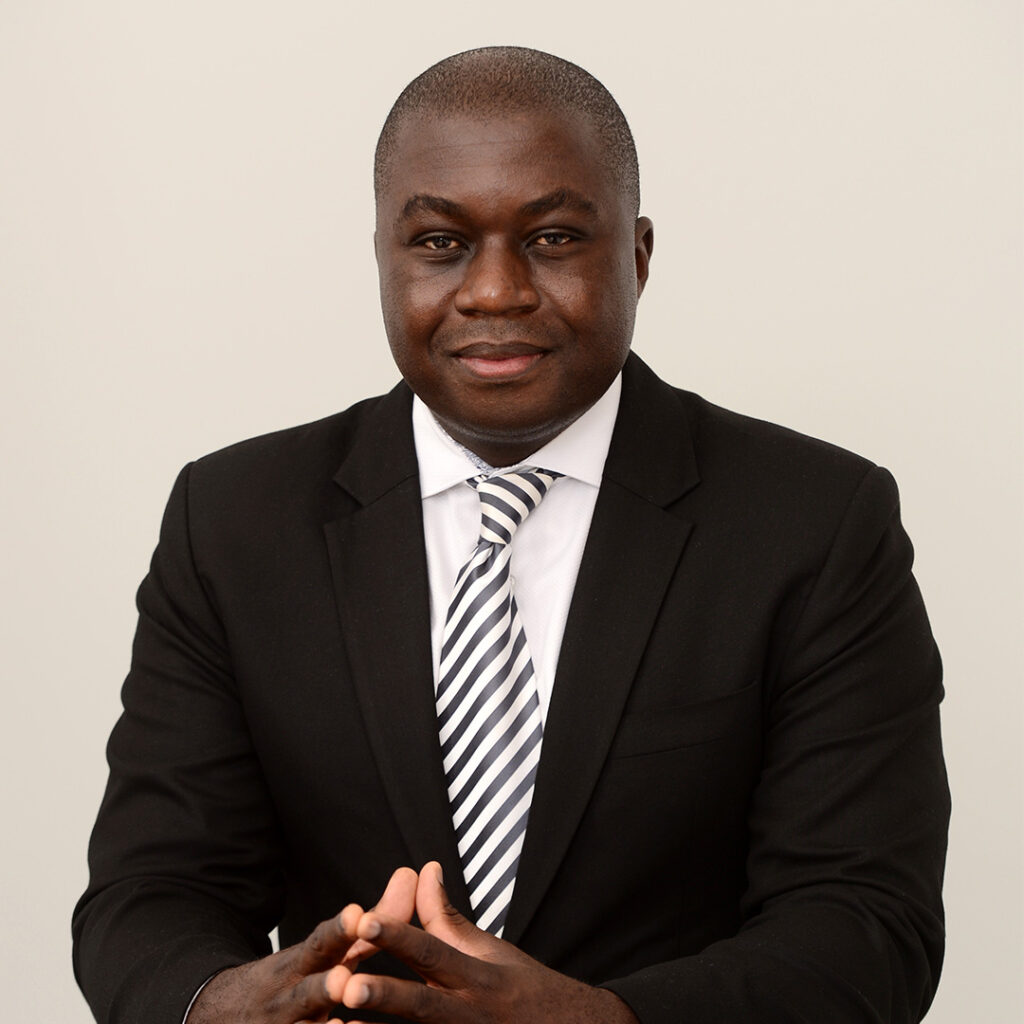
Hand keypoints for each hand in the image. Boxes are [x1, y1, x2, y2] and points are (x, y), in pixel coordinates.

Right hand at [186, 866, 416, 1023]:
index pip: (319, 944)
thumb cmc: (294, 978)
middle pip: (304, 993)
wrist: (222, 1014)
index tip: (357, 914)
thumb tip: (411, 874)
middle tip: (342, 980)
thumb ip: (373, 922)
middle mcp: (286, 999)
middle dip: (322, 988)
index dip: (337, 931)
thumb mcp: (327, 951)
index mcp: (300, 965)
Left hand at [338, 862, 639, 1023]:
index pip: (433, 951)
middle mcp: (471, 1017)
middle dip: (384, 997)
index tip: (364, 919)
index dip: (398, 935)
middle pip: (422, 1006)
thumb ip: (446, 918)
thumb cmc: (524, 993)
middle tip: (343, 987)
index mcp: (478, 978)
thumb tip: (424, 870)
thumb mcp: (490, 951)